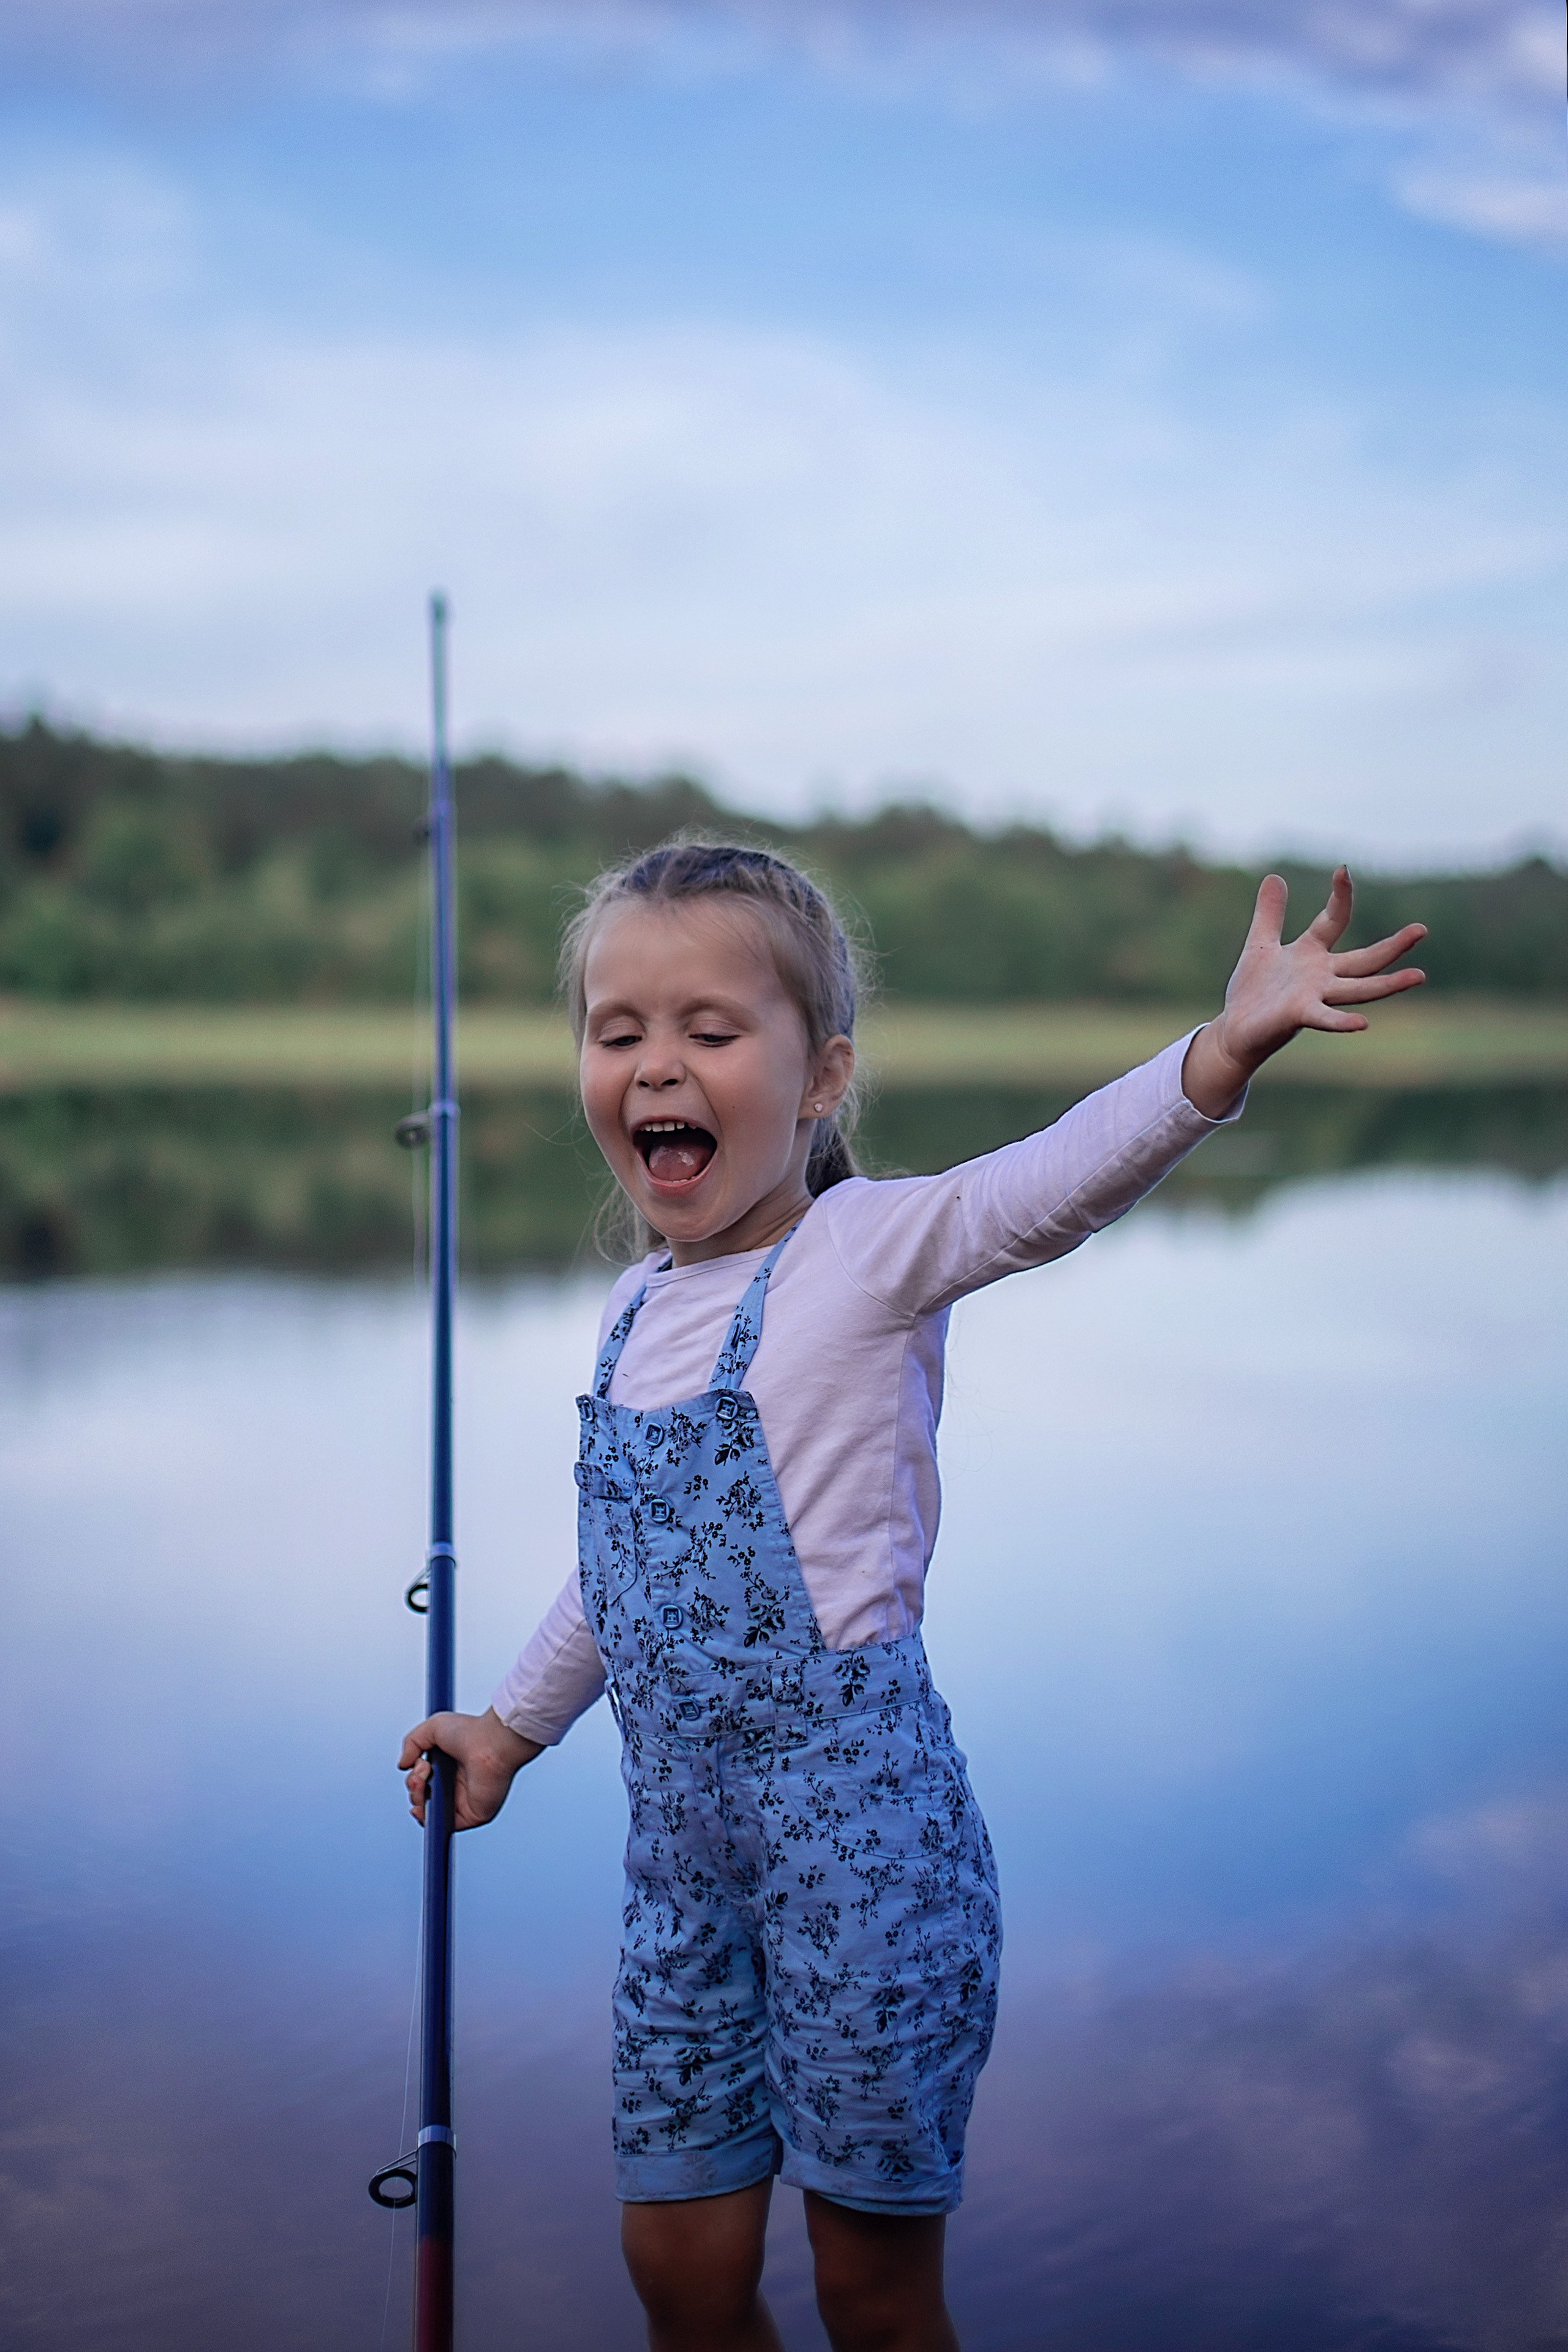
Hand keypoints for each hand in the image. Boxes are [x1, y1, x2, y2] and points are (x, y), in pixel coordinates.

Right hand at [399, 1707, 541, 1829]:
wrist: (491, 1743)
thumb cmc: (470, 1732)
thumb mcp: (432, 1728)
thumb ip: (411, 1743)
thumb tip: (403, 1765)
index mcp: (451, 1767)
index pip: (425, 1782)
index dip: (415, 1779)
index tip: (419, 1765)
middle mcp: (457, 1785)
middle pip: (424, 1797)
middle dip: (414, 1786)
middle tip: (423, 1771)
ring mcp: (464, 1802)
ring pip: (430, 1812)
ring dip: (418, 1800)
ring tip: (423, 1782)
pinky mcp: (471, 1815)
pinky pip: (446, 1826)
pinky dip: (430, 1820)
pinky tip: (422, 1808)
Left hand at [1183, 866, 1425, 1117]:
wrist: (1234, 1029)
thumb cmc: (1252, 991)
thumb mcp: (1260, 944)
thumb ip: (1270, 914)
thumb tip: (1274, 876)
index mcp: (1312, 953)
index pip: (1334, 919)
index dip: (1340, 895)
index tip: (1343, 869)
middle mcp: (1321, 975)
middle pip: (1365, 959)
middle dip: (1393, 946)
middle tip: (1422, 930)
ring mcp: (1314, 996)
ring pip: (1358, 988)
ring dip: (1389, 984)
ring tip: (1419, 976)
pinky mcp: (1298, 1015)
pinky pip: (1324, 1018)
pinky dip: (1341, 1021)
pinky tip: (1363, 1023)